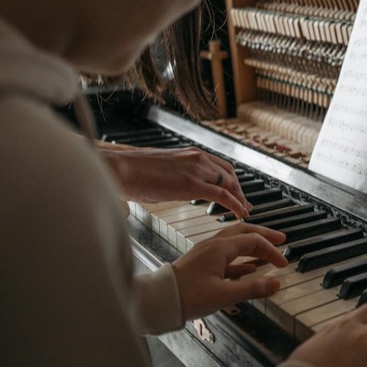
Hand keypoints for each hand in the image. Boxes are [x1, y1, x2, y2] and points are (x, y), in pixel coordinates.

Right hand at [99, 143, 250, 218]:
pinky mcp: (193, 184)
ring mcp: (197, 170)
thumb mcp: (160, 171)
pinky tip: (240, 213)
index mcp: (190, 154)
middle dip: (239, 189)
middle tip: (245, 203)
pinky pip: (222, 195)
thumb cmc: (132, 172)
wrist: (121, 168)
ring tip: (245, 210)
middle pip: (229, 174)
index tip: (236, 190)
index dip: (231, 179)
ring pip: (229, 183)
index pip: (220, 165)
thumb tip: (166, 188)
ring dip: (240, 198)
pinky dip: (235, 204)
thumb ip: (171, 177)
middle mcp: (198, 158)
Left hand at [172, 223, 286, 319]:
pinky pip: (226, 255)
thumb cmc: (187, 296)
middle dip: (264, 235)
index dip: (272, 251)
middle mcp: (213, 245)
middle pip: (245, 232)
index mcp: (220, 248)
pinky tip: (248, 268)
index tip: (283, 263)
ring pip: (235, 242)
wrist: (157, 301)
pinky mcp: (201, 263)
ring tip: (267, 252)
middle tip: (281, 239)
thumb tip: (276, 283)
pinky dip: (241, 258)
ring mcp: (206, 253)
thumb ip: (252, 288)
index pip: (254, 241)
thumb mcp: (224, 295)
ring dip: (253, 244)